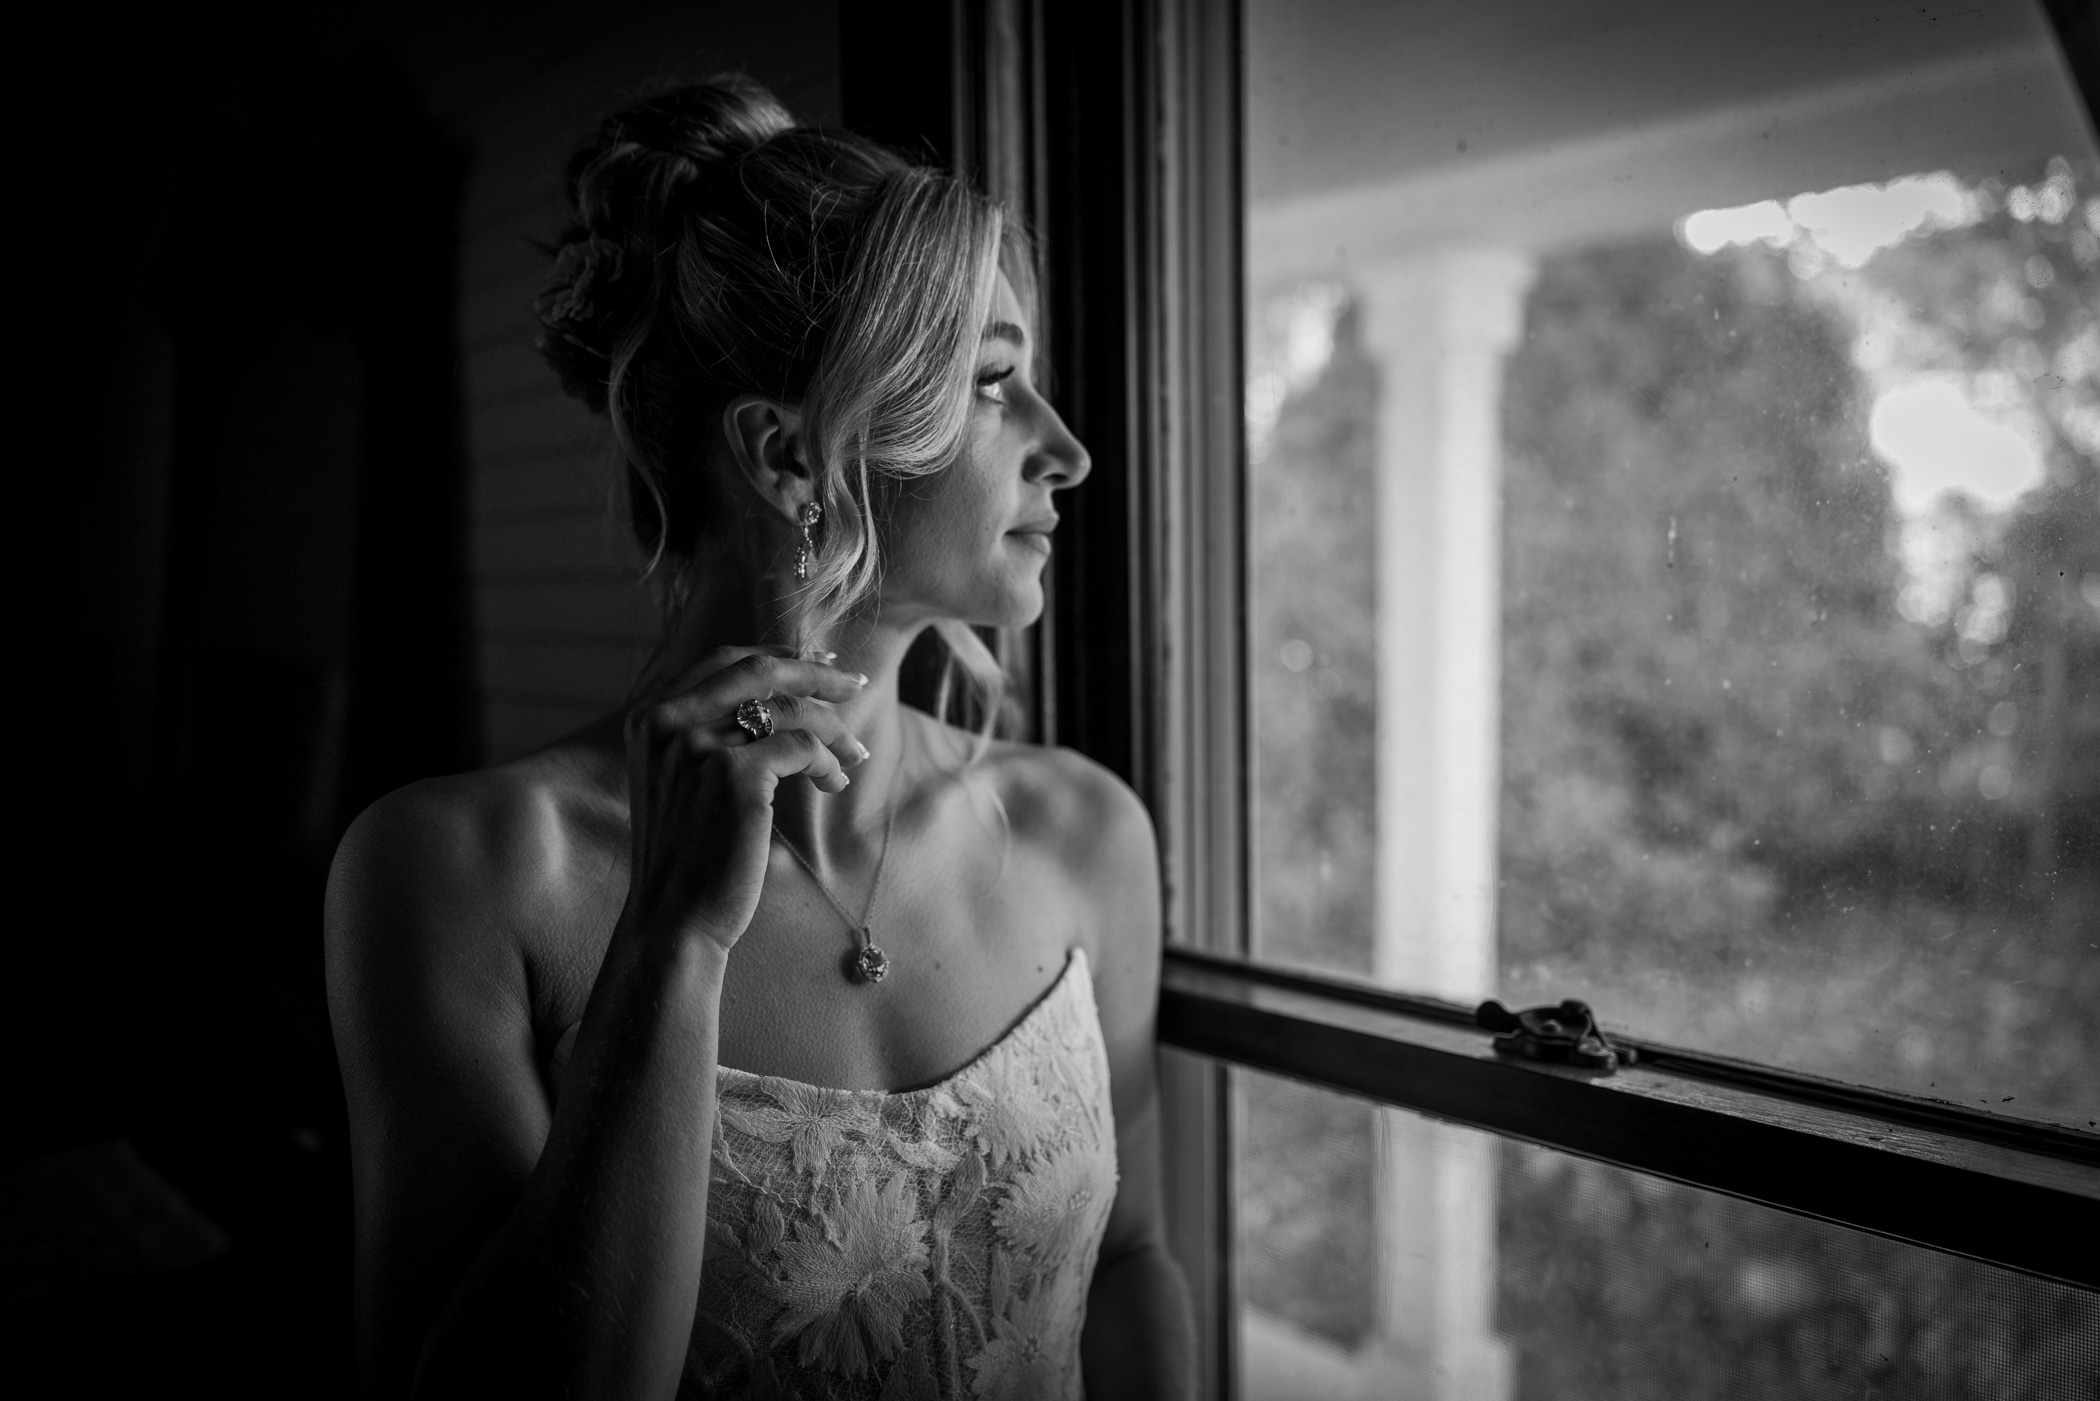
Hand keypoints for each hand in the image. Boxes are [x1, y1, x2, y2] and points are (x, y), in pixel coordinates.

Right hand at [621, 647, 868, 951]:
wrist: (672, 918)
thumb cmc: (687, 854)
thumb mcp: (680, 780)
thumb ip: (709, 733)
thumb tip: (777, 697)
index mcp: (649, 717)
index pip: (723, 661)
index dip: (777, 658)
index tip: (818, 665)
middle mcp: (666, 721)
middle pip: (757, 670)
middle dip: (813, 673)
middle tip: (854, 684)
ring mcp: (697, 744)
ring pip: (788, 710)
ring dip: (832, 728)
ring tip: (853, 755)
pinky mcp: (734, 774)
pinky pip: (801, 747)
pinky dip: (826, 762)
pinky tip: (834, 782)